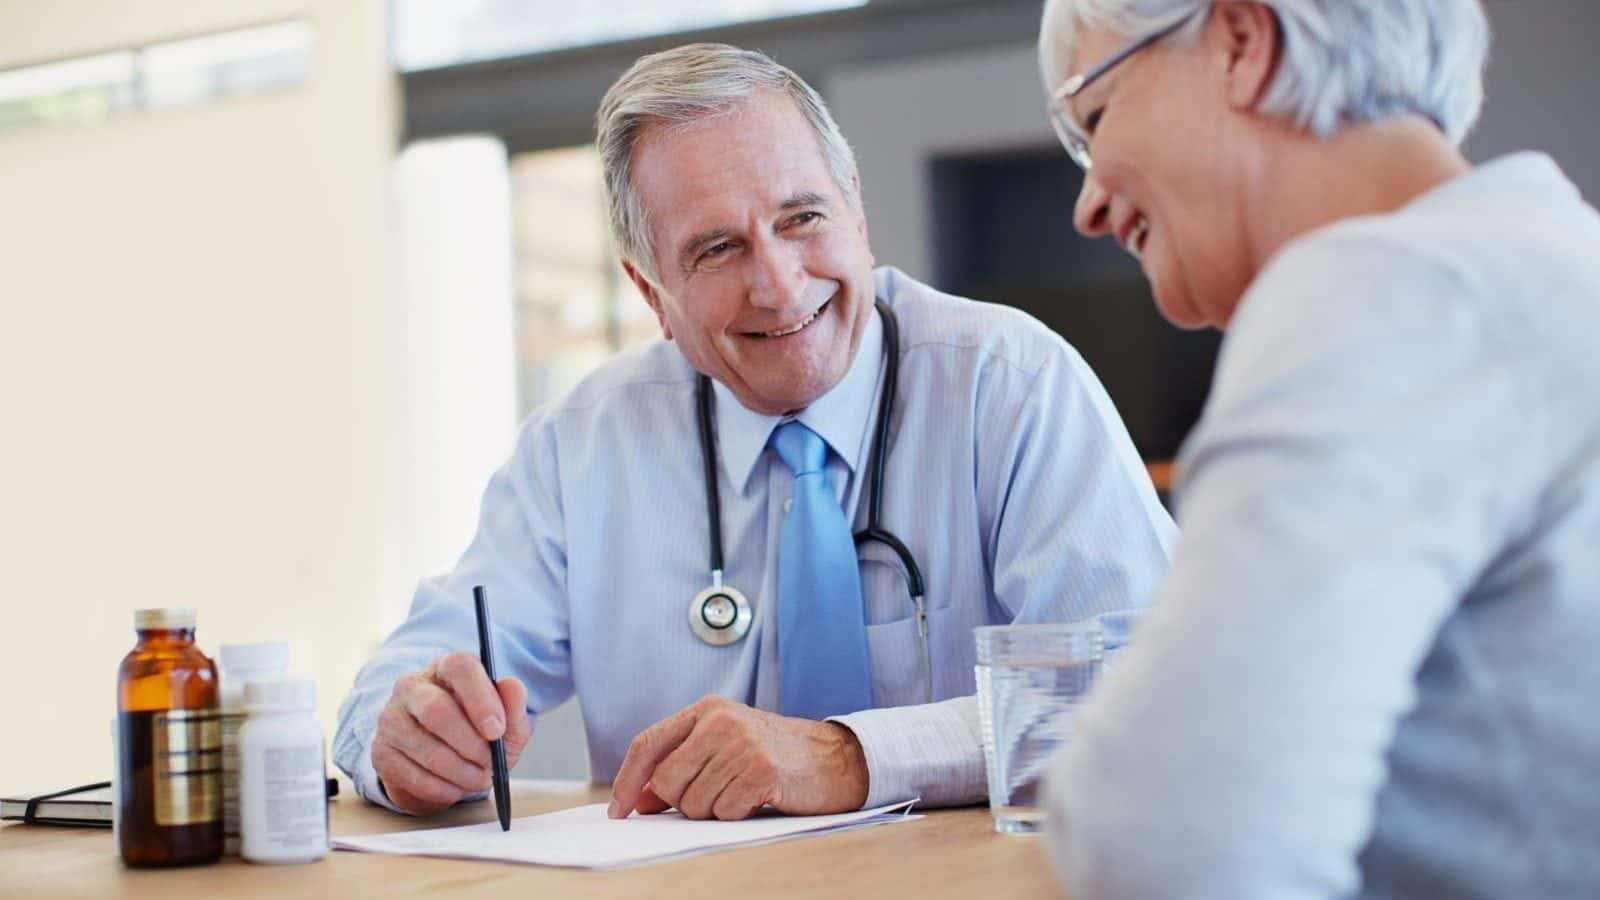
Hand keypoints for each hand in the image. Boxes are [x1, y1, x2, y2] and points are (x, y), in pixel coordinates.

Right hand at [371, 650, 532, 815]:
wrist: (446, 763)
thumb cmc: (478, 732)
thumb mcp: (506, 720)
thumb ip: (513, 704)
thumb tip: (512, 686)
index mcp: (447, 668)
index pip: (459, 667)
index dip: (480, 699)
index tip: (497, 731)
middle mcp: (412, 687)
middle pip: (436, 710)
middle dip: (470, 744)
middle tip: (490, 762)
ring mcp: (391, 719)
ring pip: (427, 749)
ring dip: (461, 772)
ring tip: (479, 777)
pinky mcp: (381, 752)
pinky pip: (413, 776)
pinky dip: (443, 788)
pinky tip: (455, 786)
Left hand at [607, 696, 868, 820]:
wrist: (836, 758)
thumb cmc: (775, 755)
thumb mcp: (724, 745)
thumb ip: (681, 763)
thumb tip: (638, 800)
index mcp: (706, 709)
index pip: (648, 744)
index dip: (627, 781)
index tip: (619, 810)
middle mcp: (720, 721)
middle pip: (665, 781)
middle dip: (681, 802)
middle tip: (715, 794)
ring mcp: (741, 745)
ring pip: (692, 803)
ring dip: (713, 810)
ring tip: (741, 792)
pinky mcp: (761, 772)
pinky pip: (723, 812)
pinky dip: (735, 814)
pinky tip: (756, 799)